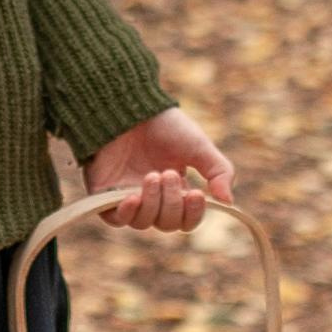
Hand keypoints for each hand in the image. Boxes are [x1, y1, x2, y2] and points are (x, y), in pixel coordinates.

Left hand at [84, 107, 234, 232]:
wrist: (131, 107)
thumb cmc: (165, 125)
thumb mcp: (199, 147)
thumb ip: (219, 172)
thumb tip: (228, 202)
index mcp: (176, 191)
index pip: (187, 220)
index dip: (193, 214)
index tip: (197, 194)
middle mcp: (152, 199)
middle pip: (167, 224)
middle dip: (171, 202)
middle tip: (167, 173)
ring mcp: (127, 198)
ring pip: (144, 223)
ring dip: (152, 202)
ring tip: (152, 175)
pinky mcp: (104, 195)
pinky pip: (116, 219)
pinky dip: (127, 212)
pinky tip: (132, 196)